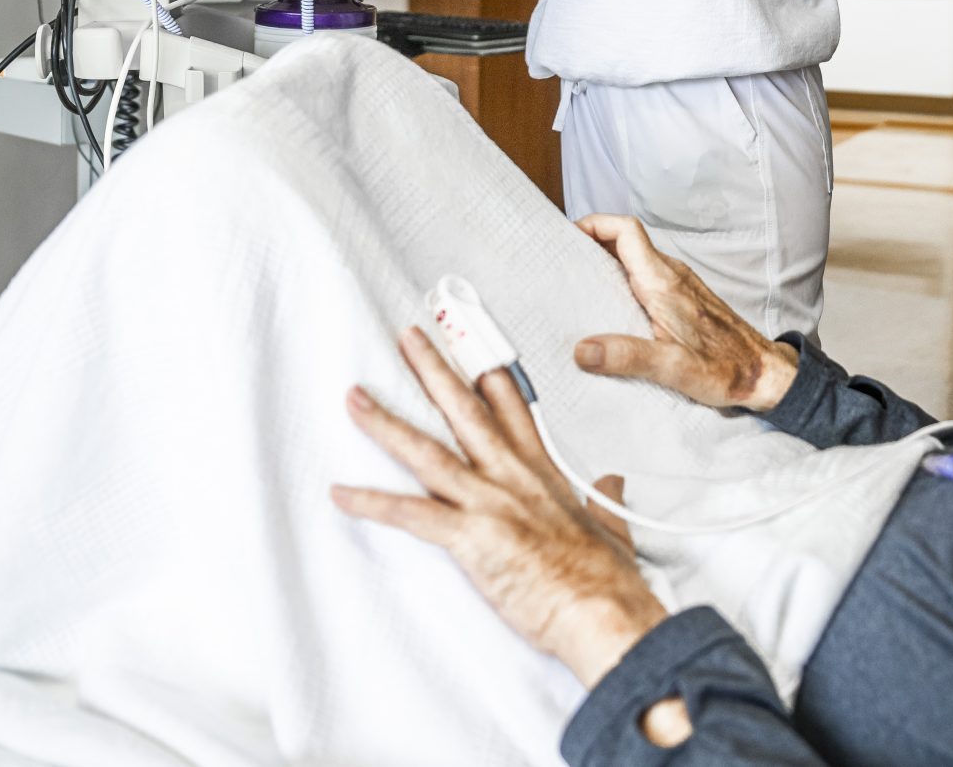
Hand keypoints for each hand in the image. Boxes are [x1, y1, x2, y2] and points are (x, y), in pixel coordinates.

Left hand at [333, 327, 666, 686]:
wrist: (602, 614)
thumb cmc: (605, 581)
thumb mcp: (610, 527)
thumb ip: (603, 498)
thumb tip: (611, 480)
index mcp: (542, 473)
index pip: (513, 407)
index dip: (488, 372)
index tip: (472, 344)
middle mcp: (512, 477)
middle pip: (465, 409)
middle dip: (433, 369)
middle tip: (409, 338)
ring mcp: (490, 503)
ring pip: (427, 451)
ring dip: (385, 423)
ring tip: (355, 397)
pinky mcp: (472, 536)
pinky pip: (411, 514)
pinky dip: (372, 503)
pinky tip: (341, 492)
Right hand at [571, 215, 800, 412]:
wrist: (765, 373)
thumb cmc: (726, 370)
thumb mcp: (673, 368)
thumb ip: (628, 356)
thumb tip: (583, 350)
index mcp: (663, 283)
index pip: (625, 231)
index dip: (594, 224)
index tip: (567, 237)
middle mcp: (672, 276)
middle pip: (625, 241)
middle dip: (591, 244)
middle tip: (561, 262)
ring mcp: (680, 285)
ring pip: (636, 259)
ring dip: (607, 262)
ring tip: (578, 285)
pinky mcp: (685, 299)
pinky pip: (647, 276)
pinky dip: (624, 279)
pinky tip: (613, 307)